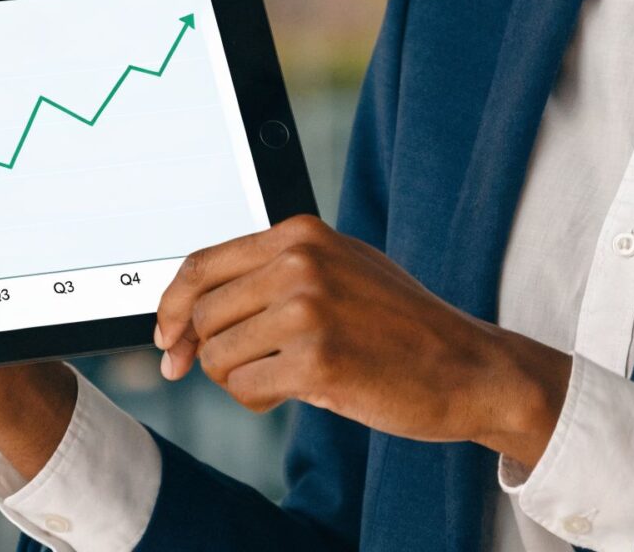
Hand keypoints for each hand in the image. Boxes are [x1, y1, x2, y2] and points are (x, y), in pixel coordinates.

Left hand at [155, 214, 571, 469]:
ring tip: (282, 379)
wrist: (466, 366)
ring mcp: (308, 309)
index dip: (173, 306)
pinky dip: (258, 402)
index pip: (202, 264)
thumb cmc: (399, 325)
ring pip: (218, 355)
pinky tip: (294, 395)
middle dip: (209, 352)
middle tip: (240, 372)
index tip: (167, 337)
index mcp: (301, 233)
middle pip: (204, 315)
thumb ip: (272, 274)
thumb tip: (187, 309)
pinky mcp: (317, 360)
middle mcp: (300, 262)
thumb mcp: (339, 271)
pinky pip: (244, 390)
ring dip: (238, 380)